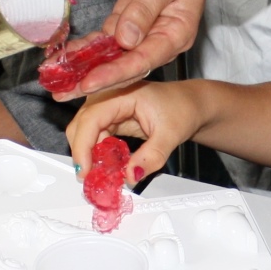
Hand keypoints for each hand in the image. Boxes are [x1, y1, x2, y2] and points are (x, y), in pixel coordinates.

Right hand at [66, 81, 200, 184]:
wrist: (190, 104)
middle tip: (93, 178)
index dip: (83, 146)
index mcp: (123, 92)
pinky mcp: (110, 117)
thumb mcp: (170, 135)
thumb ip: (151, 157)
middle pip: (81, 124)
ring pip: (84, 132)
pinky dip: (98, 153)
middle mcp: (110, 96)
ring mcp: (108, 106)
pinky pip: (95, 137)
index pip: (91, 118)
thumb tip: (130, 176)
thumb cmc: (182, 108)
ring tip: (104, 174)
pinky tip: (109, 165)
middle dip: (82, 152)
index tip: (85, 170)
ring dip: (90, 155)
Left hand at [67, 0, 225, 96]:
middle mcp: (157, 42)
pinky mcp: (127, 26)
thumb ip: (144, 9)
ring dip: (84, 69)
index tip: (90, 83)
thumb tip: (126, 38)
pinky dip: (85, 49)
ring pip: (111, 58)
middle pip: (124, 67)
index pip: (142, 61)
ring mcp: (142, 36)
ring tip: (56, 81)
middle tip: (63, 94)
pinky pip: (105, 42)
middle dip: (94, 81)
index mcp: (174, 35)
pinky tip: (64, 55)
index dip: (114, 73)